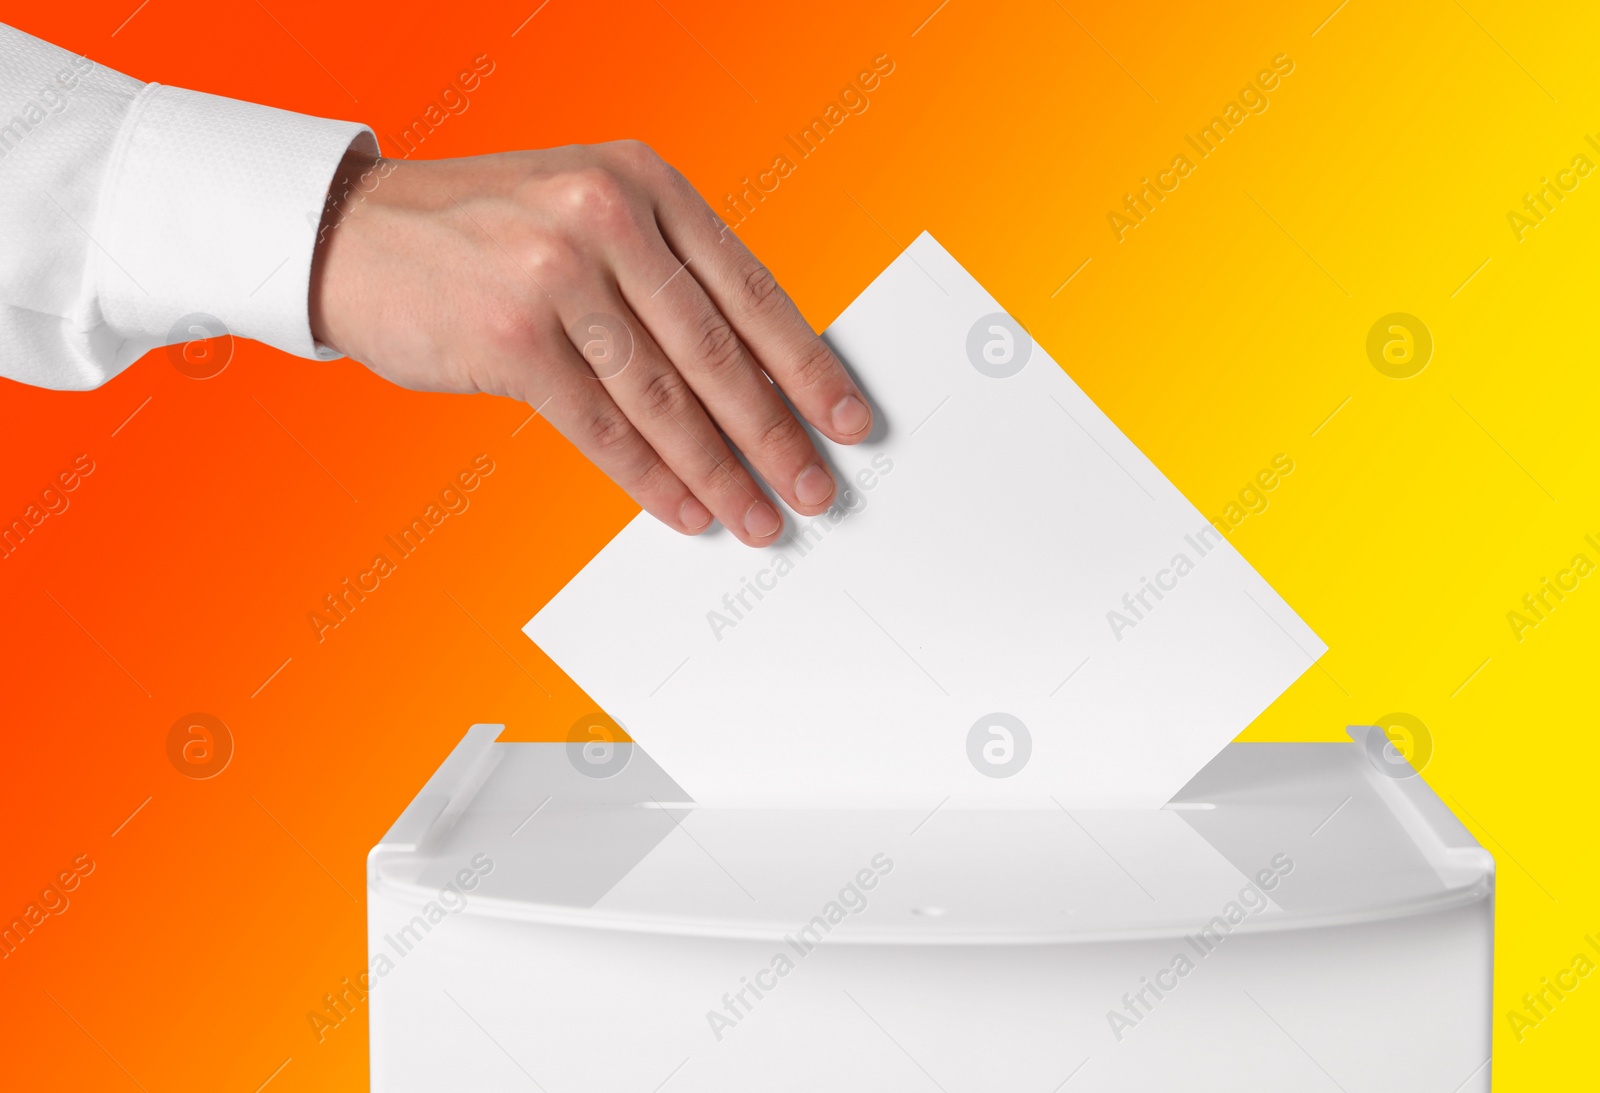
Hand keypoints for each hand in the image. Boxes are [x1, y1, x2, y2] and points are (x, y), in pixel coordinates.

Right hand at [308, 141, 873, 545]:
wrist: (353, 232)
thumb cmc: (485, 230)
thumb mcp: (587, 207)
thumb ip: (663, 270)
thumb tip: (750, 375)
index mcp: (645, 181)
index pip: (750, 287)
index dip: (806, 364)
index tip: (846, 417)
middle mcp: (610, 217)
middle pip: (717, 350)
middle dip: (775, 432)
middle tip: (813, 486)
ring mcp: (558, 275)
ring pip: (664, 397)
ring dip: (718, 470)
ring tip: (756, 516)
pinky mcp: (513, 339)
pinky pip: (601, 427)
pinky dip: (648, 477)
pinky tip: (684, 509)